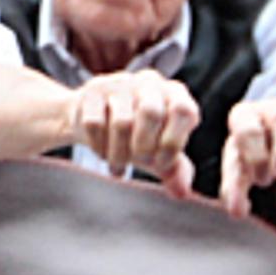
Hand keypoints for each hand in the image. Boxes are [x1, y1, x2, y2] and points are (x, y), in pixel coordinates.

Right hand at [71, 68, 200, 183]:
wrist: (95, 120)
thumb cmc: (137, 136)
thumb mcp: (160, 152)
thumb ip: (176, 170)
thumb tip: (182, 192)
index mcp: (174, 93)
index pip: (183, 110)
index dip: (173, 141)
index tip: (162, 165)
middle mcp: (148, 82)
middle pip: (150, 112)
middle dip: (144, 147)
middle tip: (139, 162)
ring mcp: (119, 84)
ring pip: (121, 122)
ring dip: (119, 155)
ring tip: (118, 168)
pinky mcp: (92, 92)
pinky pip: (95, 124)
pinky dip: (99, 147)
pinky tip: (102, 152)